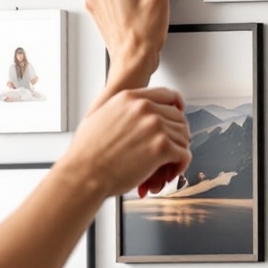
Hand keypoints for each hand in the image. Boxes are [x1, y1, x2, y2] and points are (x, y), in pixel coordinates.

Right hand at [66, 86, 189, 202]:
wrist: (83, 172)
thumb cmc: (87, 152)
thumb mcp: (99, 116)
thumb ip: (119, 110)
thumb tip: (126, 116)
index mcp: (129, 98)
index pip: (167, 95)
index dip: (177, 108)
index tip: (179, 116)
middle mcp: (144, 108)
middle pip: (178, 117)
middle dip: (177, 135)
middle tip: (171, 149)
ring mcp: (154, 126)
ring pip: (183, 136)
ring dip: (178, 152)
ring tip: (167, 165)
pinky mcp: (161, 147)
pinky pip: (184, 154)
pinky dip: (180, 165)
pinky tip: (170, 172)